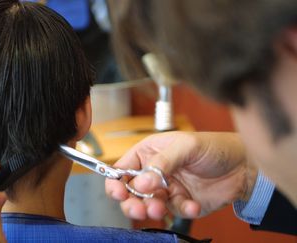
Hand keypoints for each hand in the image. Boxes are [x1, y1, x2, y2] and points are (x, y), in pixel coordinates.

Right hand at [105, 132, 257, 220]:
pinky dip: (182, 211)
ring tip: (161, 209)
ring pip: (147, 205)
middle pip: (129, 192)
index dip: (115, 182)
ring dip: (152, 209)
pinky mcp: (179, 203)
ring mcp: (165, 189)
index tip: (119, 193)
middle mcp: (153, 172)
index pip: (122, 169)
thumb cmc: (214, 147)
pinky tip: (192, 205)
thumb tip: (142, 182)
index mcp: (148, 153)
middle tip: (140, 208)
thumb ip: (162, 163)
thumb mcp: (186, 147)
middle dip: (131, 202)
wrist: (243, 167)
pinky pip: (173, 212)